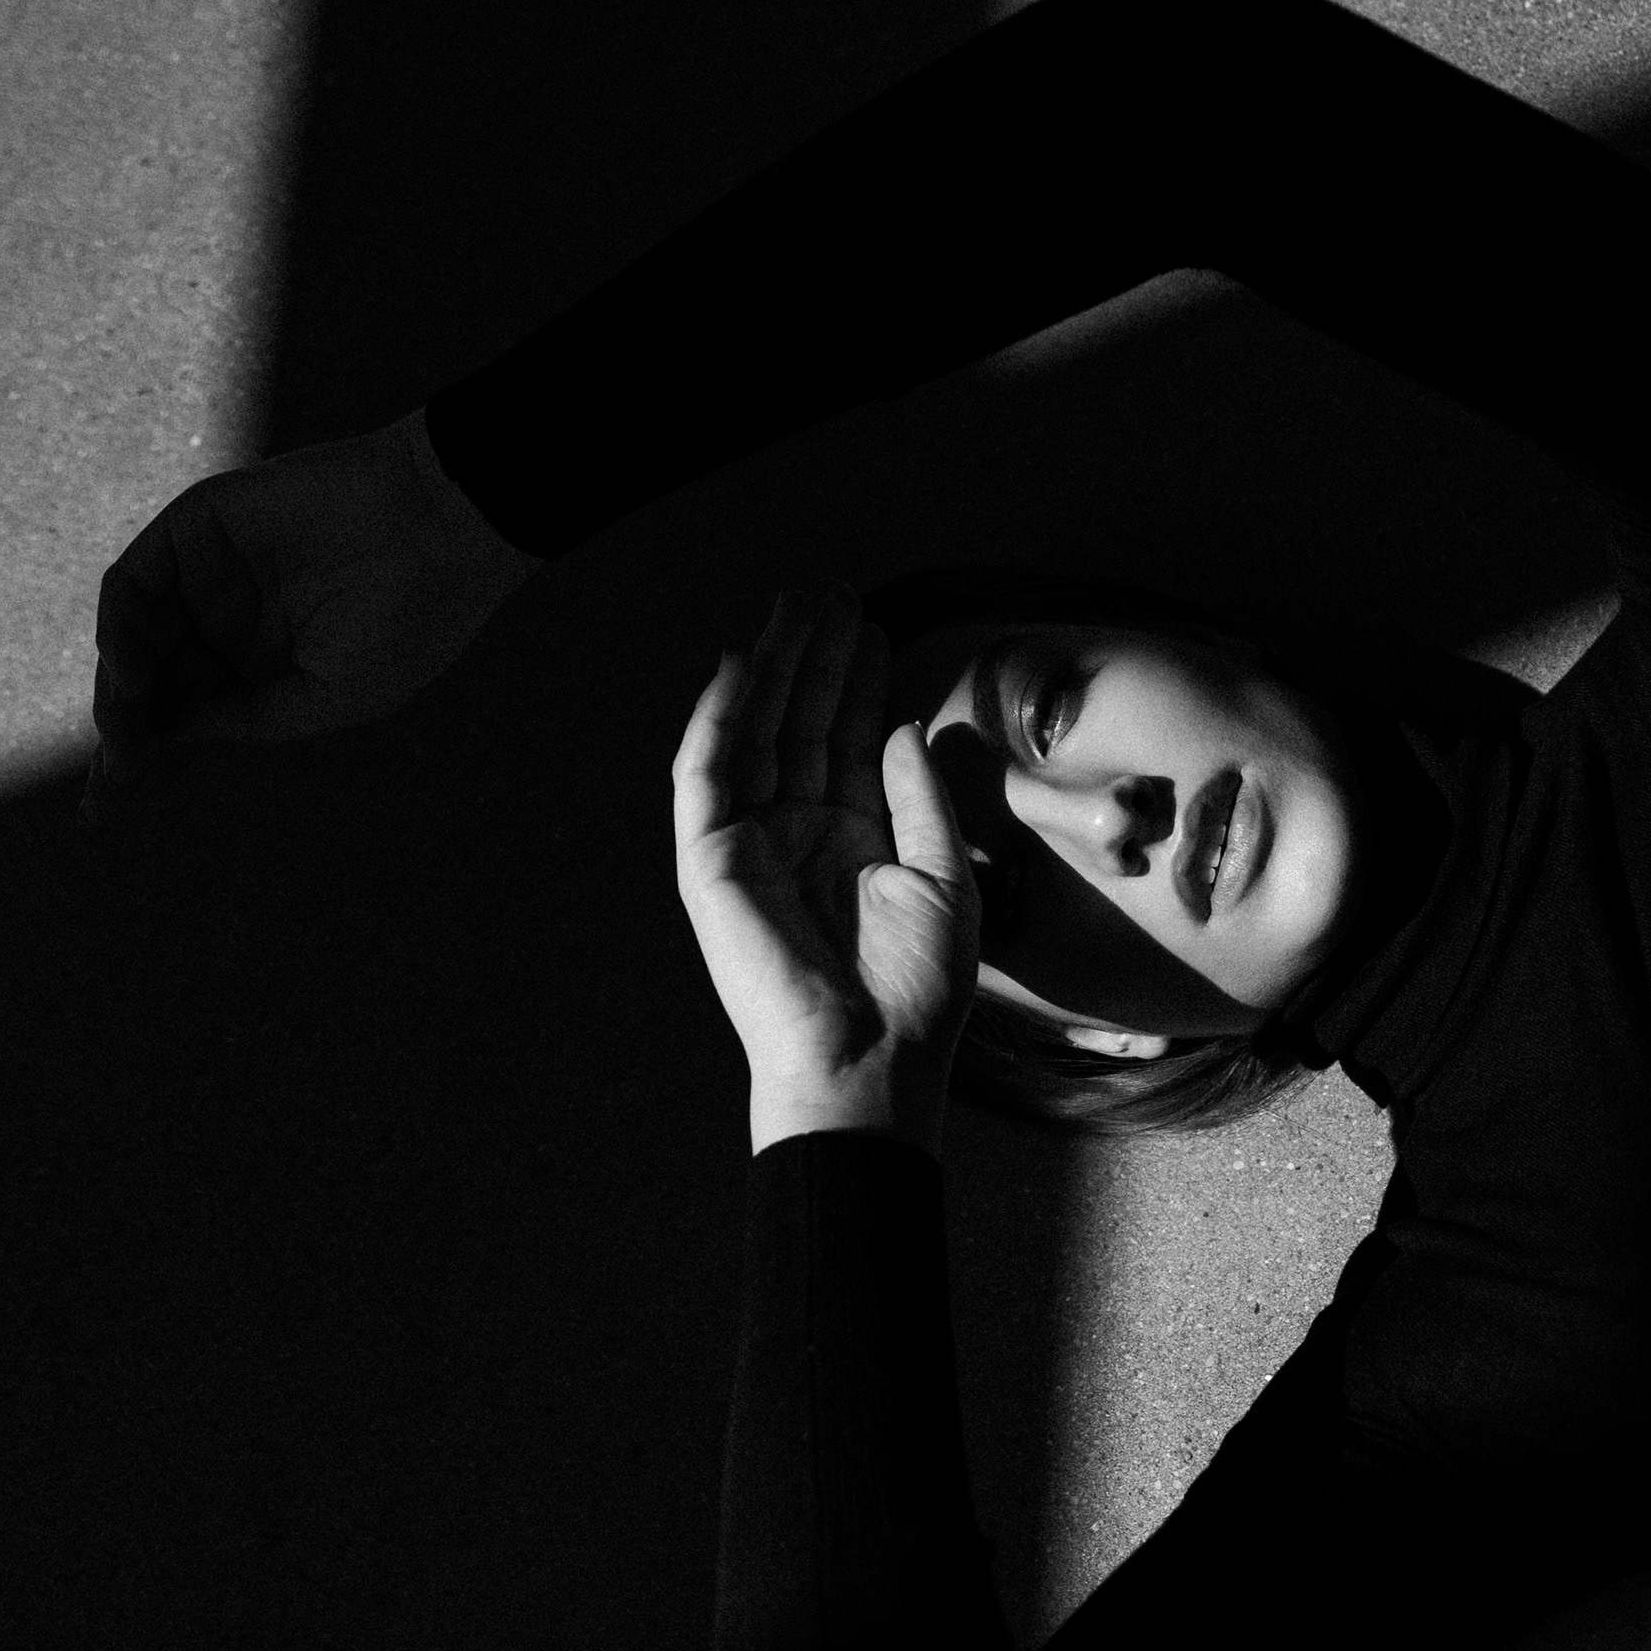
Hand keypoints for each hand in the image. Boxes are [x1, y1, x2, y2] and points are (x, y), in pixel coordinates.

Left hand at [84, 410, 541, 815]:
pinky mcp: (198, 526)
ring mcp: (209, 573)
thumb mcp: (333, 696)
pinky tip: (132, 670)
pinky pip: (134, 581)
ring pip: (132, 634)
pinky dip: (119, 627)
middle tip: (114, 777)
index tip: (101, 812)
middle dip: (122, 730)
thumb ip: (251, 718)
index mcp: (263, 666)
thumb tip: (166, 737)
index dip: (142, 760)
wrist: (443, 526)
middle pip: (146, 680)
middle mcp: (227, 619)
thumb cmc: (409, 618)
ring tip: (125, 726)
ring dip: (116, 686)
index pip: (184, 715)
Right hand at [672, 586, 979, 1153]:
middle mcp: (793, 836)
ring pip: (755, 734)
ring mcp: (749, 846)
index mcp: (848, 843)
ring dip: (773, 667)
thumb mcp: (944, 880)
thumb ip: (921, 800)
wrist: (870, 1061)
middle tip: (831, 589)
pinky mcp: (710, 862)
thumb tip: (902, 725)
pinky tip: (739, 662)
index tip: (874, 625)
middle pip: (798, 726)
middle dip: (813, 657)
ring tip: (798, 603)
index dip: (857, 684)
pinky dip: (717, 716)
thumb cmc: (915, 991)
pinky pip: (706, 774)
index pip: (846, 744)